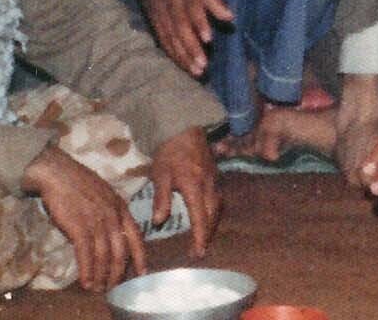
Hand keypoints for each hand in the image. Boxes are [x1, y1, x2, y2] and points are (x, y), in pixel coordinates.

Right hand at [22, 144, 145, 290]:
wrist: (58, 173)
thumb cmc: (79, 183)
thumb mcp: (104, 194)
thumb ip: (111, 212)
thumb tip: (115, 232)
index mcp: (120, 207)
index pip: (136, 236)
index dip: (140, 256)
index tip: (142, 272)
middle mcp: (112, 216)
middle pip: (121, 251)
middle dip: (118, 272)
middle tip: (113, 286)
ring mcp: (96, 222)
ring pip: (104, 255)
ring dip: (102, 275)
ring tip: (99, 288)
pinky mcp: (79, 227)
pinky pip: (86, 254)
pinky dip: (87, 270)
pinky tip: (86, 281)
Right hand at [133, 0, 233, 76]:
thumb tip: (230, 17)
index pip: (192, 8)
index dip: (199, 24)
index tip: (208, 39)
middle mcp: (172, 3)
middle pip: (181, 28)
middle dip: (191, 48)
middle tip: (203, 66)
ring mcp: (161, 14)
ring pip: (171, 38)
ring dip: (183, 56)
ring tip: (196, 71)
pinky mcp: (154, 21)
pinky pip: (163, 40)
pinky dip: (172, 54)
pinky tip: (182, 65)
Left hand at [149, 127, 221, 257]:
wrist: (183, 126)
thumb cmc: (168, 150)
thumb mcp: (160, 173)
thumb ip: (162, 197)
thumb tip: (160, 221)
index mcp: (194, 187)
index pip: (200, 218)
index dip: (200, 237)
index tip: (198, 252)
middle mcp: (208, 185)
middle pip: (212, 215)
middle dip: (208, 233)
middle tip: (200, 248)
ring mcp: (214, 178)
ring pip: (218, 206)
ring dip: (212, 222)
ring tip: (204, 234)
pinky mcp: (214, 172)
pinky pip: (217, 196)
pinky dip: (213, 210)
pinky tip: (206, 212)